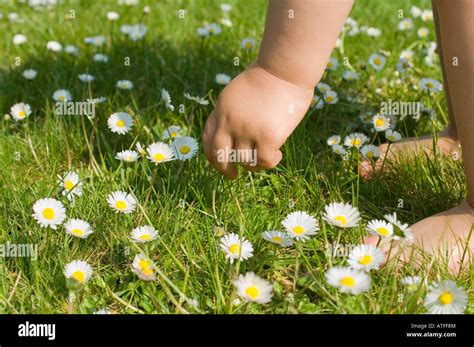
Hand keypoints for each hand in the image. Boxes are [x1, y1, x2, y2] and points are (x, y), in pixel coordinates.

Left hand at [202, 61, 313, 178]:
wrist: (285, 68)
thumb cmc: (267, 76)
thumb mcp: (238, 92)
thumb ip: (232, 113)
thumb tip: (234, 137)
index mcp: (221, 110)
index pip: (207, 140)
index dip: (211, 156)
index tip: (220, 163)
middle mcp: (230, 122)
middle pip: (219, 155)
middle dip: (223, 169)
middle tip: (232, 176)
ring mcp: (248, 130)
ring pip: (244, 161)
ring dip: (253, 164)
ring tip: (266, 157)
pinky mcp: (267, 136)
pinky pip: (263, 161)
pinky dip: (269, 162)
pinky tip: (278, 154)